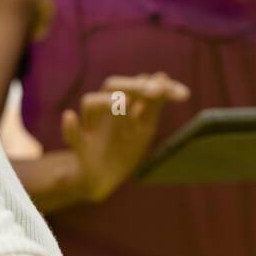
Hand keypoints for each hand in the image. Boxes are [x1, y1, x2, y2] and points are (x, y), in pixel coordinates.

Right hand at [63, 72, 189, 203]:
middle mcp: (106, 109)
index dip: (162, 87)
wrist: (104, 179)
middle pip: (112, 85)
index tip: (185, 95)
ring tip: (124, 102)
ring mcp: (92, 126)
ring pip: (91, 103)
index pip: (140, 84)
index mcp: (124, 102)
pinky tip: (70, 117)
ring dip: (108, 101)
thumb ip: (153, 104)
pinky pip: (72, 135)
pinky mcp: (81, 147)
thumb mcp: (144, 127)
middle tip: (156, 91)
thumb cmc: (125, 148)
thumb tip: (163, 76)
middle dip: (134, 86)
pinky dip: (70, 127)